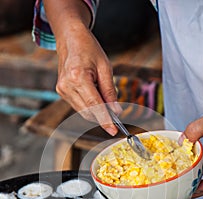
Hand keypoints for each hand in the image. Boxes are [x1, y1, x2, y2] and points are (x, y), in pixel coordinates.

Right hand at [43, 0, 118, 135]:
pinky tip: (95, 96)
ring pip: (83, 111)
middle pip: (88, 111)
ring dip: (96, 111)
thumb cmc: (89, 49)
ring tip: (105, 99)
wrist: (70, 39)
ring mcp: (62, 89)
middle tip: (116, 116)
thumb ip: (110, 91)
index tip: (113, 130)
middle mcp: (67, 85)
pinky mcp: (61, 91)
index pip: (94, 105)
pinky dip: (89, 106)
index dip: (105, 120)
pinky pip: (78, 106)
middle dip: (103, 116)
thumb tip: (116, 111)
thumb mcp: (105, 67)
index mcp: (78, 77)